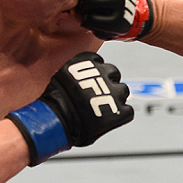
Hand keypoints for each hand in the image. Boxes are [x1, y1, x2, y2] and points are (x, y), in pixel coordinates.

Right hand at [7, 52, 133, 164]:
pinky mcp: (120, 110)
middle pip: (114, 74)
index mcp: (89, 62)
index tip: (91, 82)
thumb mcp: (62, 79)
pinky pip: (127, 111)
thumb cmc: (54, 102)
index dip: (95, 74)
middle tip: (99, 95)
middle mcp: (104, 74)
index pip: (99, 62)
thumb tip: (78, 79)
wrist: (57, 119)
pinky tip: (109, 120)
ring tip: (103, 108)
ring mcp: (113, 91)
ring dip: (116, 98)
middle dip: (108, 83)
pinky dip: (120, 115)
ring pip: (123, 91)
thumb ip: (76, 77)